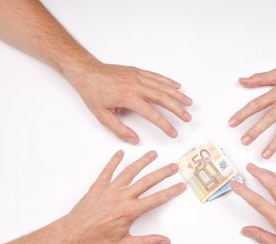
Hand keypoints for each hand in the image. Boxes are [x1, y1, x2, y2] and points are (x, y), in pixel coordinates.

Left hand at [62, 150, 185, 243]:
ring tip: (153, 154)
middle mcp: (122, 197)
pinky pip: (107, 170)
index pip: (157, 199)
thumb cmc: (97, 240)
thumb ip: (147, 242)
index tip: (181, 186)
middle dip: (162, 173)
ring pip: (130, 172)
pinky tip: (120, 153)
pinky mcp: (98, 186)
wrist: (73, 234)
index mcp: (130, 211)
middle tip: (174, 166)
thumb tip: (166, 242)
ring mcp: (110, 190)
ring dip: (143, 162)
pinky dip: (114, 161)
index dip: (171, 192)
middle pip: (147, 181)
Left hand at [67, 61, 192, 142]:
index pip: (152, 114)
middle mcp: (136, 86)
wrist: (86, 71)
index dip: (165, 125)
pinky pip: (156, 77)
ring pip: (163, 87)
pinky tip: (177, 86)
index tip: (173, 132)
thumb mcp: (102, 116)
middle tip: (187, 118)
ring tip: (189, 103)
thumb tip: (134, 140)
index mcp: (128, 98)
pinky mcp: (137, 71)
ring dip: (177, 95)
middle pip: (163, 98)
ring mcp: (138, 77)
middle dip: (177, 109)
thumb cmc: (93, 93)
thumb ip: (120, 129)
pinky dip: (168, 82)